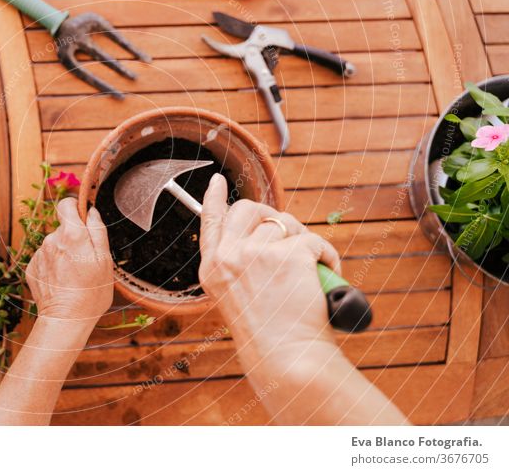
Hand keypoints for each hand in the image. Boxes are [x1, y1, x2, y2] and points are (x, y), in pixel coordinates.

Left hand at [25, 198, 113, 325]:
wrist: (66, 319)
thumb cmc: (91, 292)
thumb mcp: (105, 260)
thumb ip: (97, 230)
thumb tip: (91, 212)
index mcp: (71, 234)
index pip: (66, 204)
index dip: (76, 208)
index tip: (83, 219)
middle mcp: (51, 240)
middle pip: (62, 228)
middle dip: (73, 238)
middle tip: (85, 260)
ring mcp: (39, 254)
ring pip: (54, 245)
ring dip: (63, 253)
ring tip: (74, 275)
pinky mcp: (32, 268)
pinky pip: (46, 259)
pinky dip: (54, 266)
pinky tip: (62, 281)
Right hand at [198, 174, 341, 367]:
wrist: (288, 358)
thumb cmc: (270, 334)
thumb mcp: (238, 296)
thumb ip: (240, 264)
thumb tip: (265, 232)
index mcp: (213, 268)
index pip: (210, 221)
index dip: (214, 198)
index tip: (216, 180)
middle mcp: (229, 256)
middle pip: (249, 210)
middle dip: (272, 217)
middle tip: (289, 239)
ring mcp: (257, 252)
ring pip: (286, 224)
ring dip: (304, 241)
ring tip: (311, 271)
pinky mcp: (290, 254)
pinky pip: (314, 240)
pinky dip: (327, 256)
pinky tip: (327, 276)